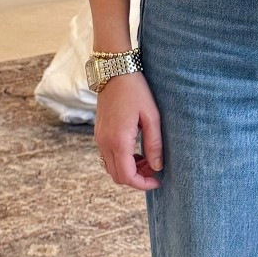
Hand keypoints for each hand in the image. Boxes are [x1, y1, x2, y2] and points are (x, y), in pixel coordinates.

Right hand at [95, 71, 163, 190]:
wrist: (114, 72)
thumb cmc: (136, 91)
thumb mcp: (152, 117)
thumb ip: (154, 144)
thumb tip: (157, 166)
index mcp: (118, 141)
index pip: (127, 176)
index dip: (143, 184)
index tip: (158, 181)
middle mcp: (105, 143)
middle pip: (118, 177)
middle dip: (137, 179)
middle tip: (155, 169)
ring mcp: (99, 139)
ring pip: (112, 168)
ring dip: (129, 170)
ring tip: (148, 159)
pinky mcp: (99, 133)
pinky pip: (108, 157)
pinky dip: (122, 161)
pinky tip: (136, 151)